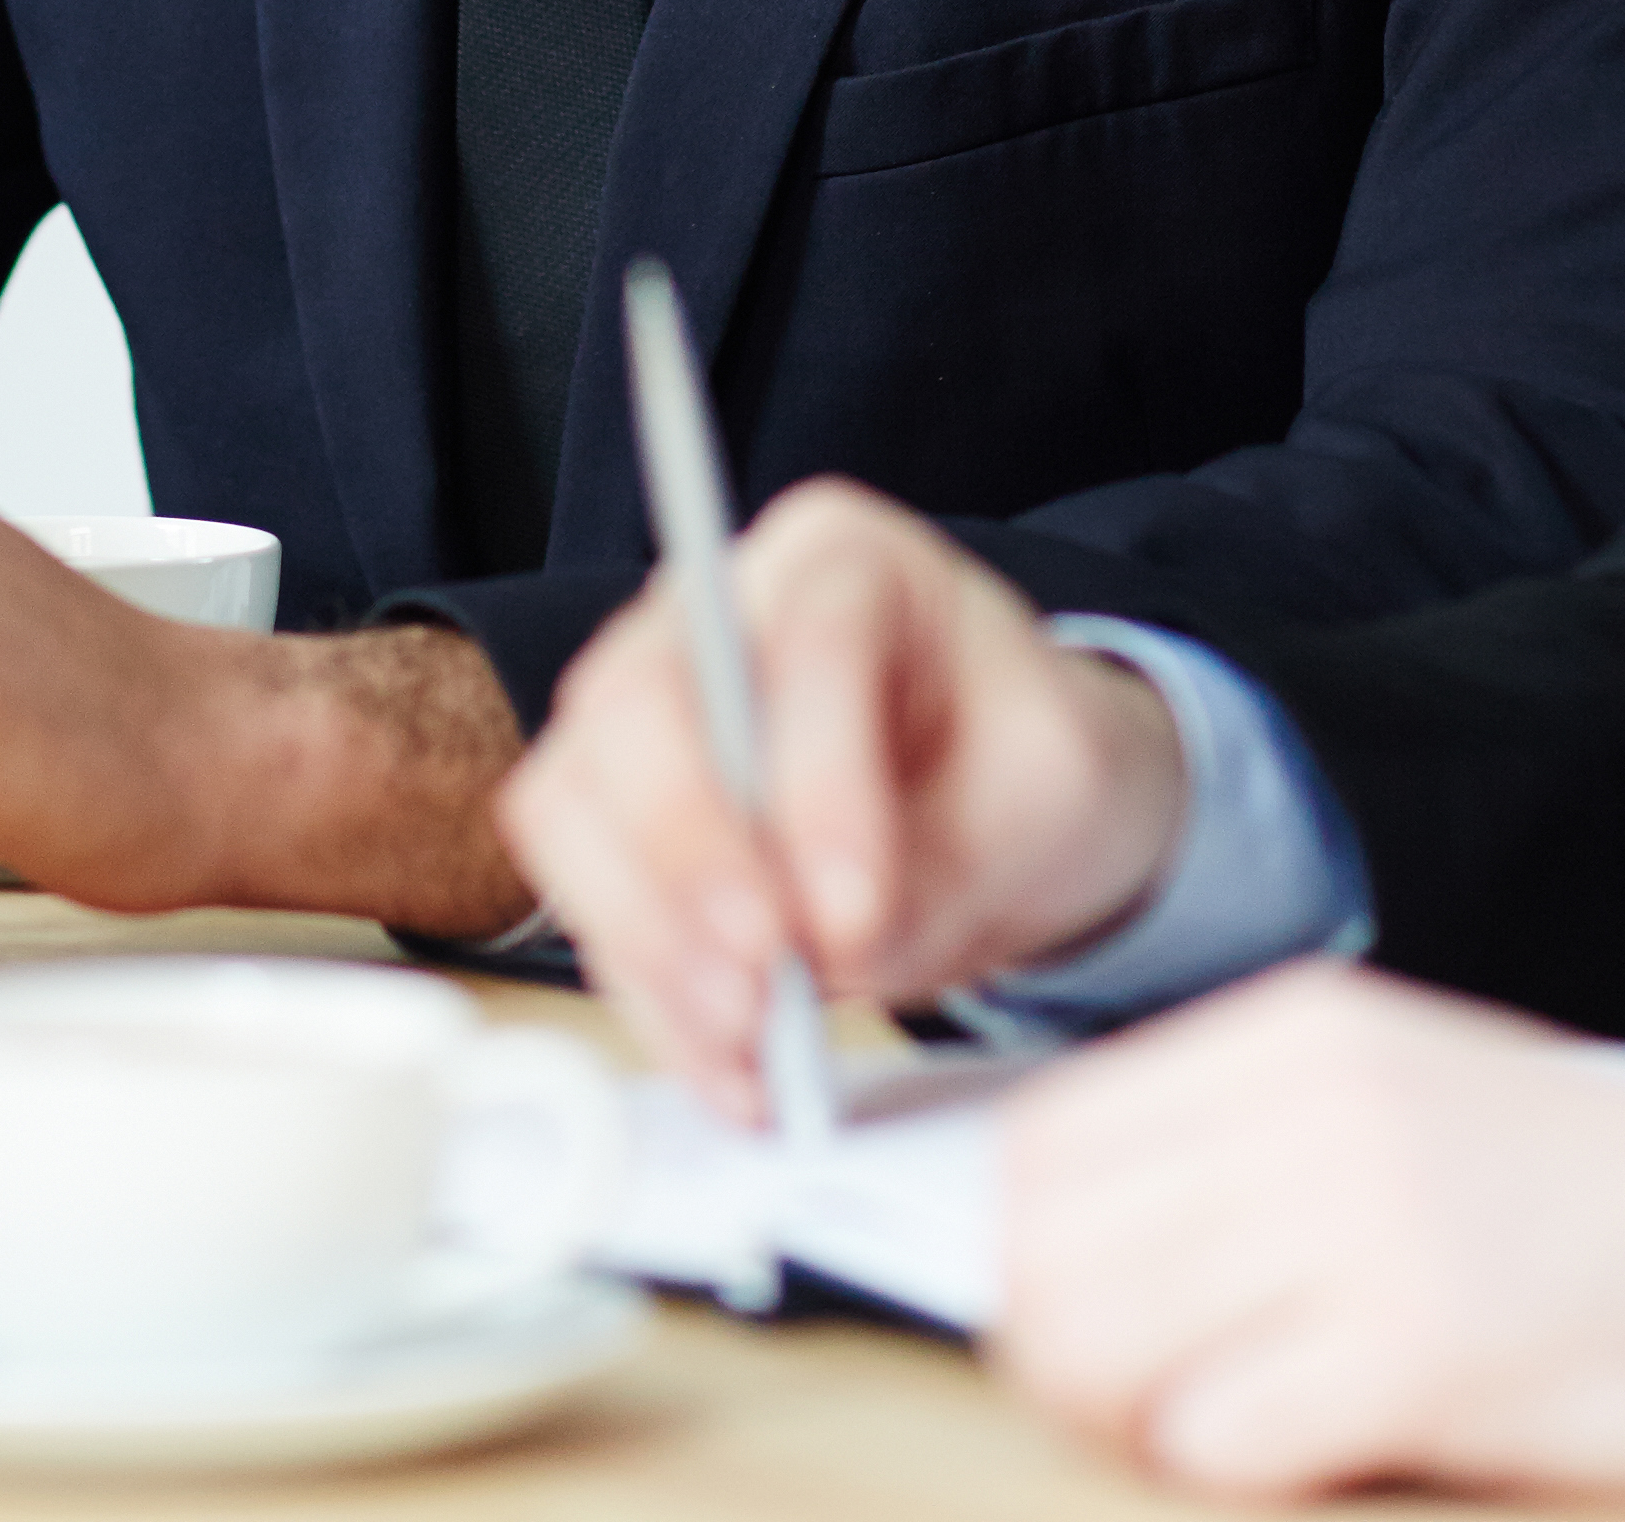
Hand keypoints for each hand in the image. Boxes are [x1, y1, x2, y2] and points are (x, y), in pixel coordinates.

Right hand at [499, 478, 1186, 1115]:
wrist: (1000, 806)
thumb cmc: (1023, 762)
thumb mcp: (1050, 793)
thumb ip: (954, 861)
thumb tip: (830, 951)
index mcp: (841, 558)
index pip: (802, 647)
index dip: (816, 785)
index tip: (855, 914)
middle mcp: (713, 612)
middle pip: (637, 705)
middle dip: (689, 857)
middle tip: (764, 979)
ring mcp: (645, 711)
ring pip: (574, 805)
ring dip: (648, 939)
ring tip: (748, 1041)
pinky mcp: (616, 817)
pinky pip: (584, 899)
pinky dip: (649, 996)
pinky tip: (727, 1065)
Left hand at [997, 963, 1624, 1496]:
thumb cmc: (1622, 1211)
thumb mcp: (1412, 1105)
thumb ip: (1250, 1146)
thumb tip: (1065, 1239)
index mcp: (1296, 1034)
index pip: (1038, 1149)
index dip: (1031, 1263)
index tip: (1089, 1327)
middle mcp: (1309, 1106)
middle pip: (1040, 1251)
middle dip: (1063, 1355)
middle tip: (1151, 1411)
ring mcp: (1364, 1219)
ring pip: (1095, 1344)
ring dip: (1135, 1419)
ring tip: (1239, 1430)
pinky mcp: (1424, 1344)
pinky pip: (1214, 1437)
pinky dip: (1238, 1468)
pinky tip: (1328, 1451)